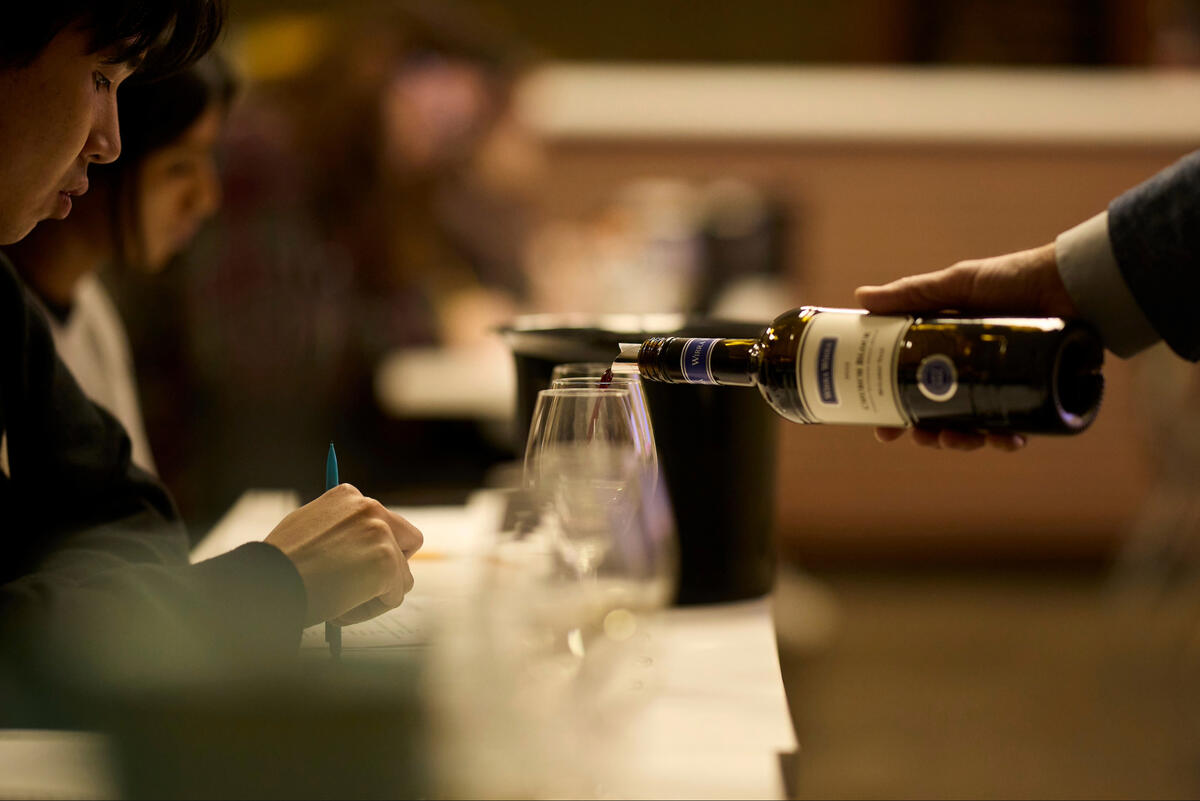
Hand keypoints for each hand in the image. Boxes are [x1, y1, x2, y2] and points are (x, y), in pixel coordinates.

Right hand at [264, 484, 423, 625]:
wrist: (268, 582)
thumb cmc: (279, 564)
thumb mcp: (306, 528)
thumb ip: (337, 531)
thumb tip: (357, 548)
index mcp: (348, 496)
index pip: (382, 522)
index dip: (369, 550)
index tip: (351, 567)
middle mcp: (370, 508)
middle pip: (409, 541)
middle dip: (391, 566)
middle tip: (364, 586)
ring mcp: (381, 534)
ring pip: (401, 575)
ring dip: (375, 594)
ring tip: (338, 599)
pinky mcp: (387, 562)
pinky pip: (394, 597)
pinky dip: (370, 610)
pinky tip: (340, 607)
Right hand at [854, 243, 1074, 450]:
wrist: (1071, 283)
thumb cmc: (1014, 278)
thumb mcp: (957, 284)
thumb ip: (912, 294)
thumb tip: (860, 299)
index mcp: (948, 346)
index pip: (912, 382)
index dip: (894, 406)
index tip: (881, 426)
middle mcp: (973, 369)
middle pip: (939, 411)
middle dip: (926, 431)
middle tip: (918, 436)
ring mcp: (1003, 384)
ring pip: (974, 424)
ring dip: (960, 440)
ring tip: (955, 439)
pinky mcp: (1035, 394)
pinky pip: (1016, 426)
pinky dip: (1007, 438)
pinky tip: (1005, 441)